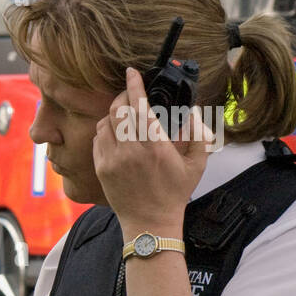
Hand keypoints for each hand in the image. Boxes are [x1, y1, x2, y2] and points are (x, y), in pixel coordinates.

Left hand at [93, 66, 210, 231]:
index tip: (132, 72)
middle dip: (123, 96)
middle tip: (131, 94)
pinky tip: (116, 133)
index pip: (139, 106)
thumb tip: (192, 110)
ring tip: (125, 115)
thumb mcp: (196, 164)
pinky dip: (105, 131)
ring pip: (104, 123)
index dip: (134, 85)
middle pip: (117, 110)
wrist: (149, 223)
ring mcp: (111, 160)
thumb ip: (197, 134)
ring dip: (114, 114)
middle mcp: (130, 151)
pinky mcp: (100, 169)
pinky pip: (98, 140)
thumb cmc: (174, 194)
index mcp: (154, 146)